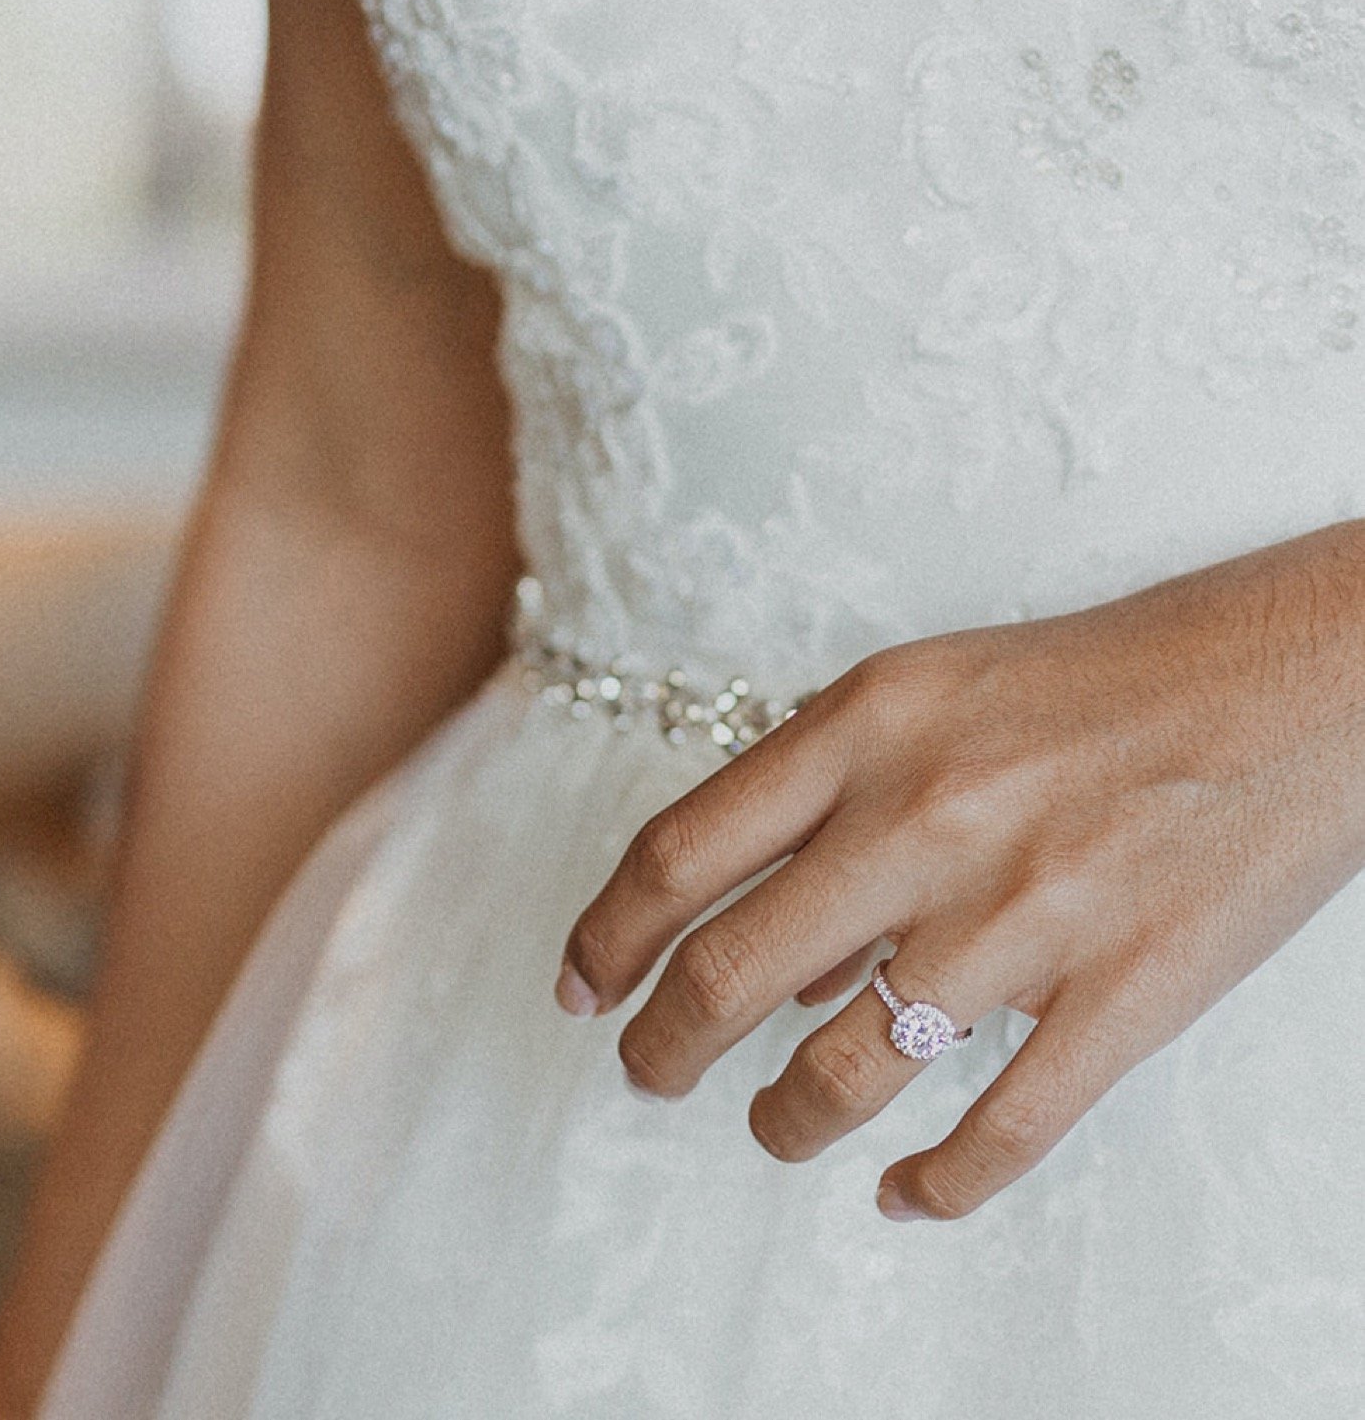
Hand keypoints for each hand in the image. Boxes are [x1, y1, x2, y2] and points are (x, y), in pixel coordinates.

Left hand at [554, 520, 1364, 1219]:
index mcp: (868, 723)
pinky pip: (995, 1133)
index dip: (605, 938)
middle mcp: (924, 818)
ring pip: (842, 1070)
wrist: (1289, 680)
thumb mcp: (937, 684)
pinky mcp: (1118, 997)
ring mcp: (1022, 916)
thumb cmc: (1106, 674)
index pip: (680, 851)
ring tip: (771, 1126)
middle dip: (663, 1046)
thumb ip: (833, 786)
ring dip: (782, 1120)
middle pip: (729, 974)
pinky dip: (932, 1186)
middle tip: (648, 1072)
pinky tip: (902, 1191)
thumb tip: (754, 915)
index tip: (578, 987)